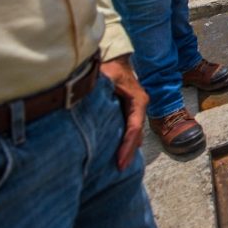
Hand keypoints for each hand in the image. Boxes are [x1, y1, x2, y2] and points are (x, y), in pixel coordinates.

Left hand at [100, 55, 147, 170]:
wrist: (117, 58)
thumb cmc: (111, 67)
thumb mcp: (106, 75)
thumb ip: (101, 87)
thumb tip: (87, 99)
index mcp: (138, 100)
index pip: (134, 127)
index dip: (127, 145)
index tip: (119, 161)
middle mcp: (139, 106)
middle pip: (136, 134)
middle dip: (129, 152)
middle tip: (119, 169)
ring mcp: (136, 109)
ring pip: (134, 133)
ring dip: (128, 148)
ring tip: (119, 165)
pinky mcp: (129, 110)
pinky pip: (130, 129)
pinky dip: (126, 141)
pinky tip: (118, 152)